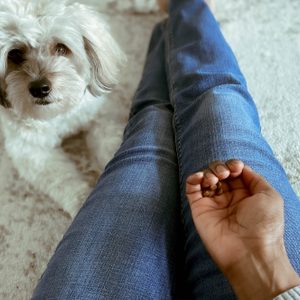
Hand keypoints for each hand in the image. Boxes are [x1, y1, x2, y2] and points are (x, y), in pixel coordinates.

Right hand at [186, 160, 299, 298]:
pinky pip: (191, 189)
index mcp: (245, 194)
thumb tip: (242, 168)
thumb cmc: (264, 225)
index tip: (236, 169)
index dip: (234, 165)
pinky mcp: (199, 208)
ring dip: (208, 172)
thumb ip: (255, 178)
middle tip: (224, 174)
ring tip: (214, 179)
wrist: (249, 251)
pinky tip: (200, 178)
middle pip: (218, 172)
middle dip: (220, 167)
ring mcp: (212, 203)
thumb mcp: (270, 196)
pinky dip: (193, 179)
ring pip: (205, 178)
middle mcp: (228, 197)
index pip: (234, 171)